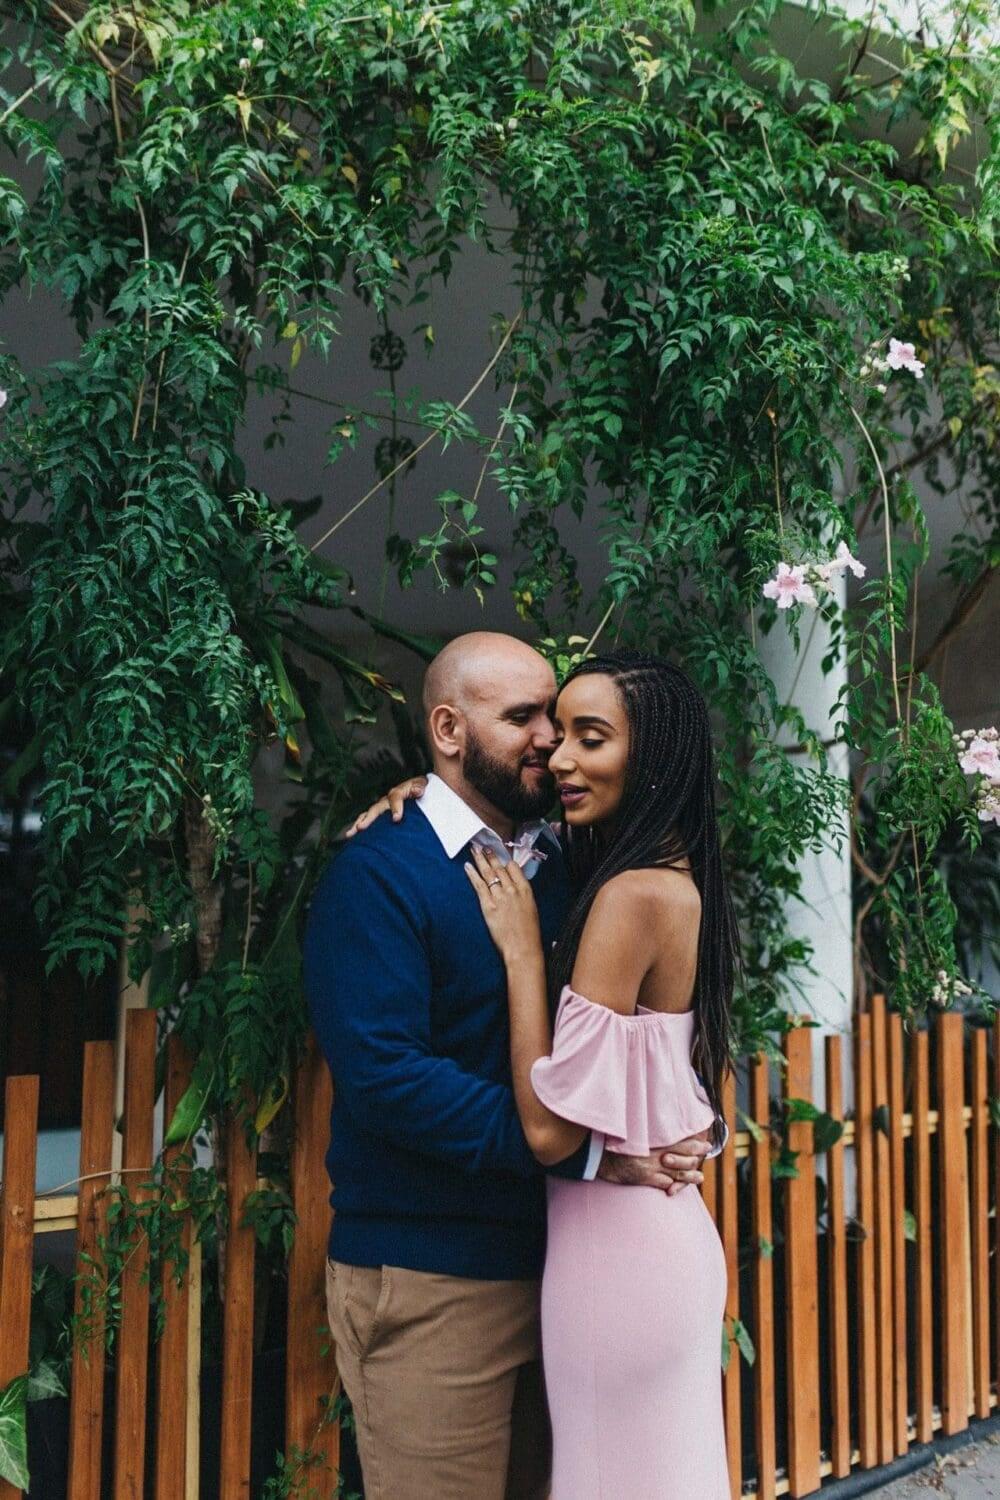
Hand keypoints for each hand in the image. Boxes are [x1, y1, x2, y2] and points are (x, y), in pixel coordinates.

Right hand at [345, 775, 428, 836]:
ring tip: (350, 834)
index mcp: (397, 792)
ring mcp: (380, 807)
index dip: (396, 808)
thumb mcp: (421, 785)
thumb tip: (418, 791)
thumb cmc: (418, 788)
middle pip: (376, 809)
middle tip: (361, 827)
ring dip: (358, 824)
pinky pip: (367, 821)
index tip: (396, 819)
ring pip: (367, 815)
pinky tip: (352, 838)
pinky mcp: (378, 815)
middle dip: (369, 819)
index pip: (395, 798)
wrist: (416, 788)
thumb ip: (419, 787)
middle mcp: (385, 800)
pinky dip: (359, 828)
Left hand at [463, 844, 541, 964]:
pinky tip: (467, 866)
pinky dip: (472, 874)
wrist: (523, 948)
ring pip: (488, 873)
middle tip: (483, 846)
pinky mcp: (488, 905)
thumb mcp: (531, 908)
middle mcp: (512, 889)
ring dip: (480, 859)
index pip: (513, 867)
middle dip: (490, 855)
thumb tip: (514, 887)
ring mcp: (499, 896)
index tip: (499, 855)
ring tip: (474, 850)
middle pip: (499, 867)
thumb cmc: (529, 932)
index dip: (505, 860)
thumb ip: (522, 895)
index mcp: (525, 889)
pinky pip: (478, 885)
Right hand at [597, 1132, 711, 1195]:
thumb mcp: (632, 1134)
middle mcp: (653, 1152)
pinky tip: (678, 1189)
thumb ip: (646, 1133)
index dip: (693, 1140)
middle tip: (707, 1151)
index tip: (704, 1139)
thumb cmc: (612, 1142)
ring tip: (700, 1177)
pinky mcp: (643, 1178)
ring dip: (690, 1175)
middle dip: (696, 1154)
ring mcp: (649, 1166)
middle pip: (681, 1155)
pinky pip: (663, 1183)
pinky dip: (672, 1186)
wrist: (596, 1155)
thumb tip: (658, 1130)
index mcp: (651, 1139)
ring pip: (676, 1172)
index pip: (677, 1139)